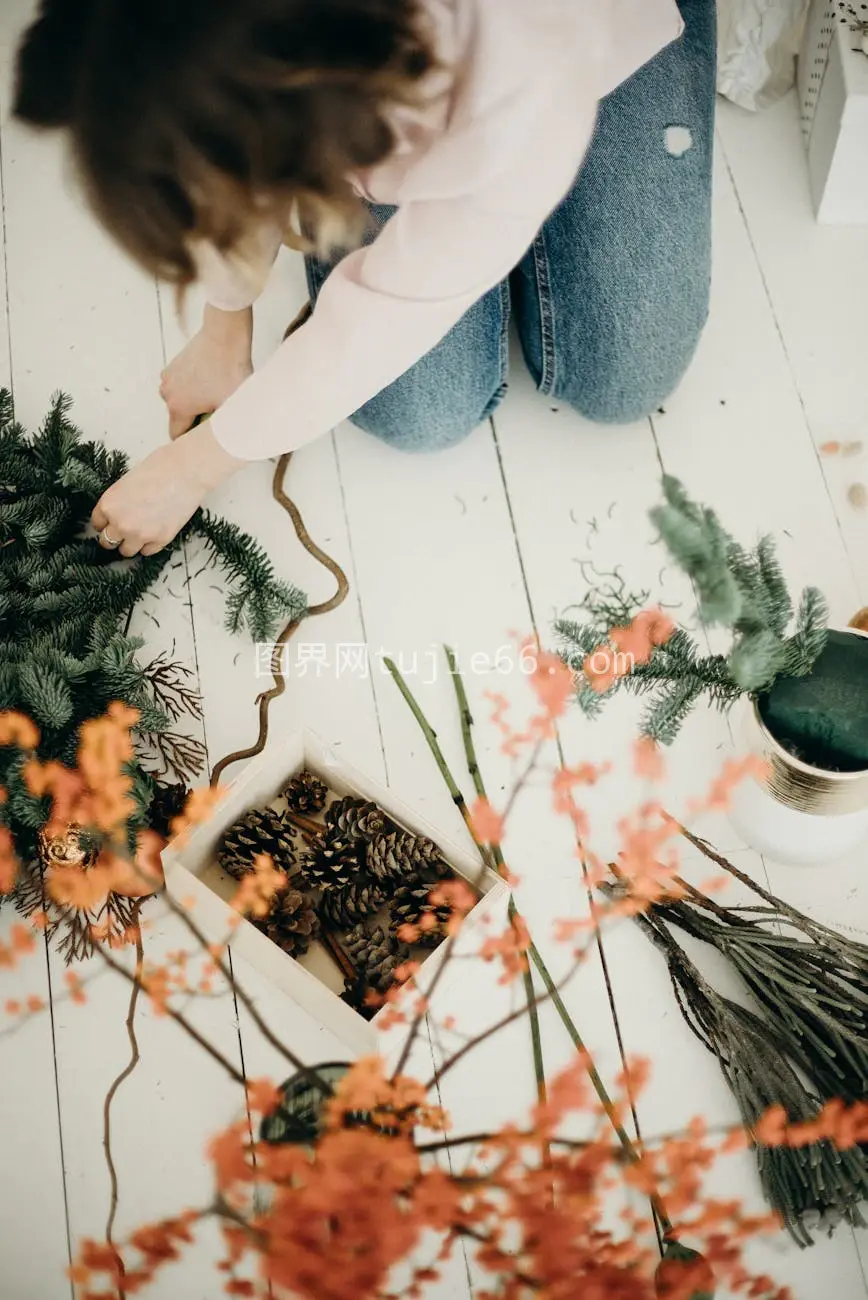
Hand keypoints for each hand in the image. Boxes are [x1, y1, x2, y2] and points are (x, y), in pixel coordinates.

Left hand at [91, 421, 243, 555]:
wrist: (186, 472)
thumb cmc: (159, 469)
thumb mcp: (126, 483)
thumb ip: (118, 502)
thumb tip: (118, 515)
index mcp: (108, 505)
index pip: (97, 524)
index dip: (105, 522)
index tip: (112, 522)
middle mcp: (120, 523)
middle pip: (107, 542)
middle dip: (115, 536)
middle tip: (125, 529)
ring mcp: (140, 534)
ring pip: (126, 551)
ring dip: (131, 543)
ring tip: (140, 532)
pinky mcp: (160, 540)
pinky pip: (147, 551)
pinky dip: (149, 544)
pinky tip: (154, 531)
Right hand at [160, 305, 252, 439]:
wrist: (225, 336)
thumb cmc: (230, 370)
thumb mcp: (230, 406)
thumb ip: (223, 428)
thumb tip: (228, 444)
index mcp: (178, 408)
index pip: (177, 437)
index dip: (193, 440)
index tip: (207, 437)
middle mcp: (167, 393)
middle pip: (179, 418)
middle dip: (195, 419)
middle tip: (217, 412)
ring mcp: (168, 377)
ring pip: (179, 401)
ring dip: (193, 403)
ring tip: (215, 395)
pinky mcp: (174, 365)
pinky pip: (181, 385)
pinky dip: (192, 387)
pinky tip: (210, 381)